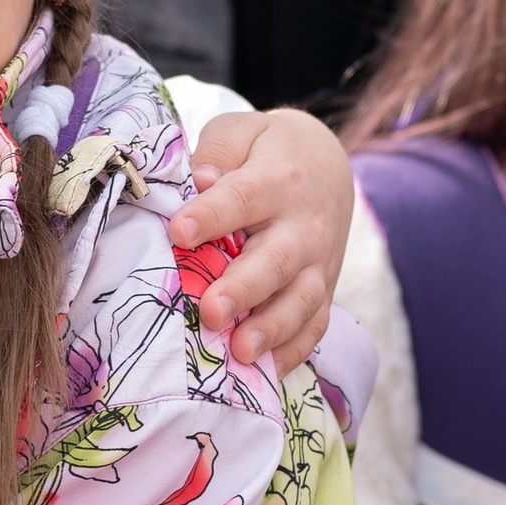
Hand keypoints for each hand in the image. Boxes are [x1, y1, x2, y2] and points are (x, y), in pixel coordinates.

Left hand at [173, 108, 353, 369]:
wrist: (326, 166)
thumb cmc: (266, 152)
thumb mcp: (242, 132)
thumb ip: (218, 152)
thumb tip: (200, 180)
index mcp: (278, 181)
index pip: (242, 199)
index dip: (211, 215)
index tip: (178, 232)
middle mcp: (304, 226)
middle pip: (275, 261)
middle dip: (244, 289)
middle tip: (211, 311)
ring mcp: (318, 263)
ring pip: (301, 300)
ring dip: (272, 329)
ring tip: (241, 351)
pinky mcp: (324, 290)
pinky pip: (315, 325)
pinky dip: (295, 350)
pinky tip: (268, 372)